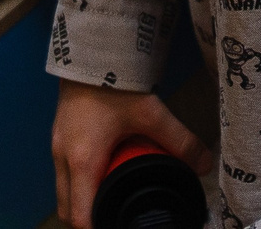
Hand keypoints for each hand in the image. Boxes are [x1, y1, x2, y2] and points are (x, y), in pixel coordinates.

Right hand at [51, 81, 211, 228]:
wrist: (90, 48)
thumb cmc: (114, 82)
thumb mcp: (152, 113)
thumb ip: (180, 140)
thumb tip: (203, 164)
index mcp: (83, 161)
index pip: (80, 216)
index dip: (98, 228)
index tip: (118, 225)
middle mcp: (63, 158)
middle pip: (67, 209)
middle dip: (89, 218)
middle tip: (116, 215)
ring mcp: (57, 145)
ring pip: (63, 191)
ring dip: (83, 199)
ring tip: (113, 193)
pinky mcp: (59, 134)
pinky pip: (63, 171)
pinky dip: (79, 181)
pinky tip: (103, 169)